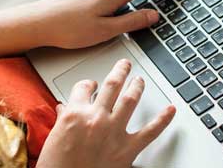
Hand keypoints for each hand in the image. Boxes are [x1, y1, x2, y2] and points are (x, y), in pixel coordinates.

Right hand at [37, 59, 175, 167]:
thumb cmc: (57, 166)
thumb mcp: (53, 138)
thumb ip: (63, 120)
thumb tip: (65, 110)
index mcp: (75, 114)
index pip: (84, 87)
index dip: (89, 83)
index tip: (92, 84)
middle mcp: (96, 118)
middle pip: (112, 85)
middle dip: (120, 71)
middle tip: (125, 65)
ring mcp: (114, 132)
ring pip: (130, 99)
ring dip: (137, 86)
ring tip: (140, 80)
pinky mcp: (127, 150)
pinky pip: (150, 131)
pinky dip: (163, 119)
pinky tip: (170, 110)